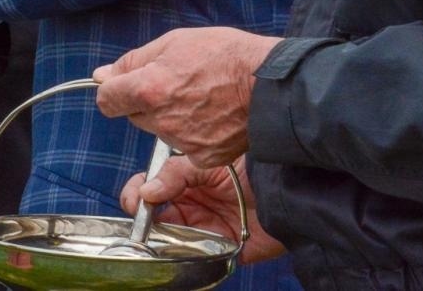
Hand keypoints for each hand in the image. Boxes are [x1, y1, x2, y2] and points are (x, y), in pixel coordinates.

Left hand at [93, 27, 279, 168]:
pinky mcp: (201, 157)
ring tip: (200, 97)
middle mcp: (160, 119)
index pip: (107, 100)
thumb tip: (103, 75)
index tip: (124, 86)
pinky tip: (211, 116)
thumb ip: (134, 60)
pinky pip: (183, 147)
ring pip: (159, 130)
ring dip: (169, 117)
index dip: (114, 90)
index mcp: (149, 88)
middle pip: (134, 115)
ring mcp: (180, 141)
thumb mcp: (175, 41)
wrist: (270, 84)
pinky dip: (192, 134)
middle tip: (177, 83)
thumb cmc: (226, 55)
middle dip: (146, 101)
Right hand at [121, 155, 283, 265]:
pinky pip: (190, 260)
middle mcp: (190, 205)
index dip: (138, 193)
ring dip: (158, 240)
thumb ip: (176, 173)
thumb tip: (146, 191)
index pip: (150, 185)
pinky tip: (176, 251)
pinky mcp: (215, 251)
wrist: (286, 191)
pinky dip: (179, 259)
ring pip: (167, 239)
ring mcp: (201, 230)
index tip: (136, 200)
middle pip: (154, 215)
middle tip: (143, 221)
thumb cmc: (251, 168)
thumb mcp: (209, 163)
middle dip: (143, 219)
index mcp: (185, 180)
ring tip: (158, 237)